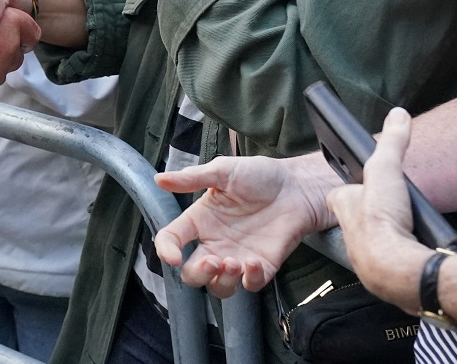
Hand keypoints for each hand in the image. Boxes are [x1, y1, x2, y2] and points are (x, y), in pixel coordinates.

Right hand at [154, 154, 340, 295]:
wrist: (296, 186)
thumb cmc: (260, 175)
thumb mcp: (223, 170)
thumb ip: (193, 178)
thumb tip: (159, 179)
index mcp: (200, 220)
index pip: (172, 239)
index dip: (166, 250)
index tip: (172, 256)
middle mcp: (215, 243)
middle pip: (192, 273)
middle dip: (197, 274)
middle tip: (212, 261)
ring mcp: (238, 257)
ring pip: (218, 287)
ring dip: (221, 281)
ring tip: (233, 262)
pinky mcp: (262, 266)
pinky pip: (250, 285)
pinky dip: (249, 279)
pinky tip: (253, 262)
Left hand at [326, 107, 432, 312]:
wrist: (395, 268)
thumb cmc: (381, 218)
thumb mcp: (387, 169)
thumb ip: (392, 142)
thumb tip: (399, 114)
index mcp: (343, 205)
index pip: (341, 193)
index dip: (353, 188)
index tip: (368, 184)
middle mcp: (348, 233)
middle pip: (357, 219)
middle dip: (370, 215)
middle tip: (390, 209)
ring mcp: (363, 256)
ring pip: (371, 243)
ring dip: (385, 237)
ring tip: (402, 229)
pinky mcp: (381, 276)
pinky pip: (387, 262)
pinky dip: (398, 256)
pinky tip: (410, 252)